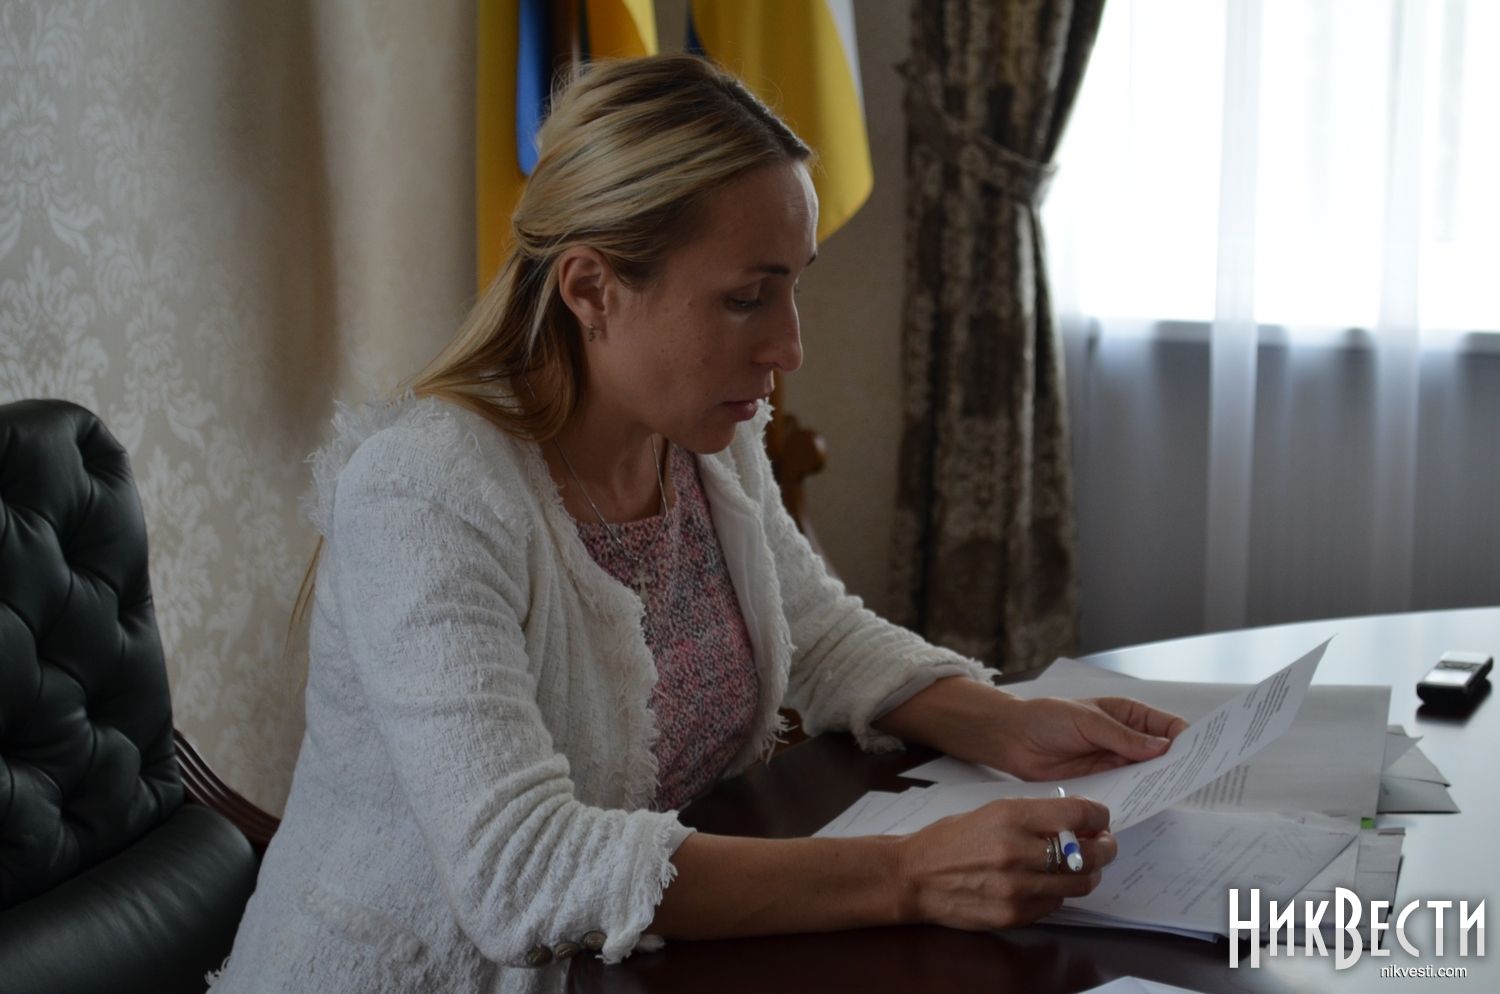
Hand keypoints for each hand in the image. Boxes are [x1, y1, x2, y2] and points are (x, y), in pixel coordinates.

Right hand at [896, 795, 1116, 930]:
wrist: (915, 876)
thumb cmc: (951, 839)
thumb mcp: (991, 811)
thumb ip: (1034, 815)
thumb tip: (1077, 821)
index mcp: (1010, 816)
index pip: (1077, 815)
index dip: (1097, 816)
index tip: (1100, 819)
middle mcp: (1016, 851)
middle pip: (1087, 854)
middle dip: (1104, 848)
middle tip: (1104, 845)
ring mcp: (1016, 887)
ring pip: (1079, 883)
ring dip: (1088, 874)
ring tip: (1082, 867)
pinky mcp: (1013, 914)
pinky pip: (1055, 905)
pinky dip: (1058, 893)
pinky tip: (1047, 883)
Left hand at [985, 695, 1189, 780]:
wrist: (1013, 739)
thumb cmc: (1048, 718)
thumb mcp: (1087, 721)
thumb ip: (1122, 737)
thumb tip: (1163, 748)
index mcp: (1129, 715)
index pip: (1168, 727)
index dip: (1188, 739)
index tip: (1204, 754)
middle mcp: (1128, 740)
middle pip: (1163, 755)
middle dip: (1180, 765)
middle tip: (1198, 780)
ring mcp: (1117, 763)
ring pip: (1148, 776)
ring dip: (1161, 784)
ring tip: (1178, 796)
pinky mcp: (1104, 783)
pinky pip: (1128, 792)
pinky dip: (1139, 798)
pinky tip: (1148, 806)